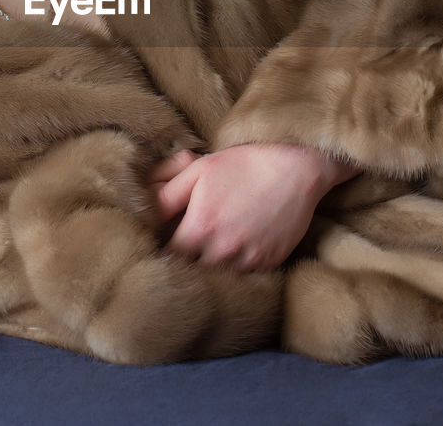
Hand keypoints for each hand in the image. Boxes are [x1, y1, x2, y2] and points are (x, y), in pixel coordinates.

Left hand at [150, 144, 356, 271]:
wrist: (296, 168)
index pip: (168, 257)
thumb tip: (145, 216)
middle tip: (188, 246)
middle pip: (191, 271)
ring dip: (211, 267)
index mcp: (200, 228)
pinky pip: (244, 277)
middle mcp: (223, 250)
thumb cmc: (243, 164)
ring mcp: (248, 260)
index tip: (165, 243)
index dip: (164, 251)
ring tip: (214, 246)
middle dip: (186, 262)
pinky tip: (238, 246)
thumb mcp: (199, 170)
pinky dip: (237, 267)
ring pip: (218, 277)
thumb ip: (166, 196)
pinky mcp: (268, 264)